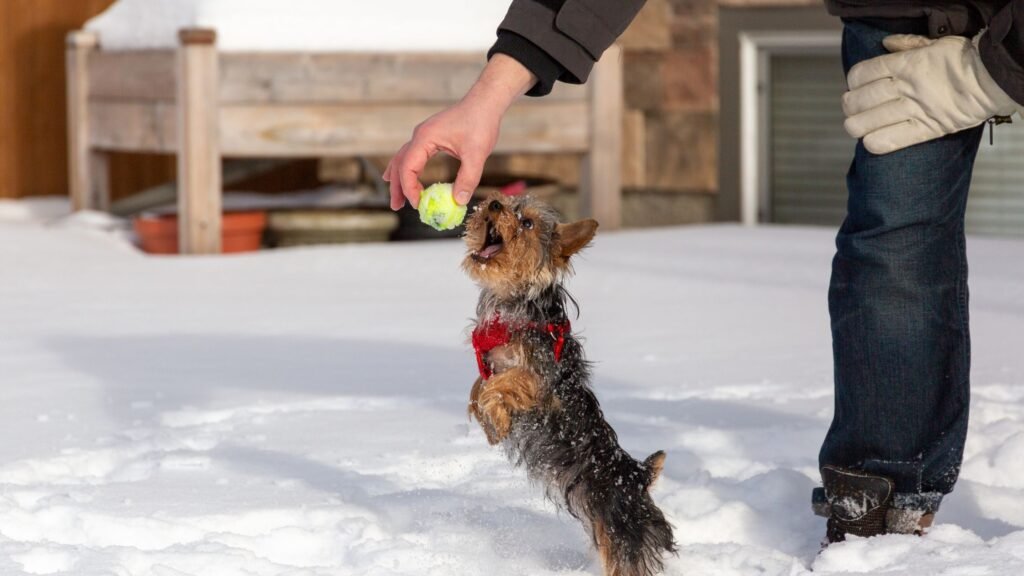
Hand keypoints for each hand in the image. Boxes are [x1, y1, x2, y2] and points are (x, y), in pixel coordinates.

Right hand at [384, 54, 536, 209]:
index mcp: (425, 138)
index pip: (408, 167)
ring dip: (399, 178)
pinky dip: (407, 169)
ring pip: (403, 159)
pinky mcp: (431, 136)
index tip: (419, 204)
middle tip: (396, 206)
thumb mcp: (477, 154)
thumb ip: (468, 178)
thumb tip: (459, 201)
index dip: (410, 188)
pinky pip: (413, 155)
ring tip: (397, 198)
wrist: (485, 102)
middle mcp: (420, 135)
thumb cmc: (481, 123)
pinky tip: (408, 178)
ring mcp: (424, 135)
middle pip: (400, 164)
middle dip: (397, 186)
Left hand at [843, 33, 1020, 153]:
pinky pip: (888, 141)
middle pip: (858, 100)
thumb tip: (885, 44)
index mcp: (905, 64)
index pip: (862, 73)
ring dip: (856, 126)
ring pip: (865, 123)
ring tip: (859, 125)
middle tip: (853, 108)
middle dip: (849, 105)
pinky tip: (871, 140)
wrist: (994, 78)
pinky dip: (873, 143)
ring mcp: (913, 109)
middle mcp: (905, 87)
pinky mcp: (925, 130)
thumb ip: (907, 44)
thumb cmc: (965, 59)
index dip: (853, 81)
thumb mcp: (935, 44)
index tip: (855, 85)